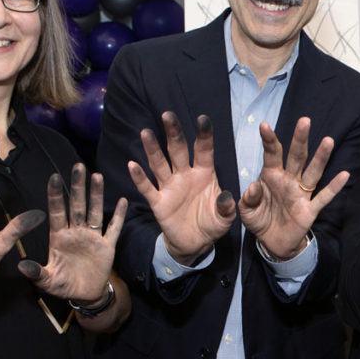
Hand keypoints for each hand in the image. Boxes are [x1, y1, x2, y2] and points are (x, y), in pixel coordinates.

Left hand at [16, 164, 126, 304]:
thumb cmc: (63, 285)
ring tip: (97, 176)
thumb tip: (21, 266)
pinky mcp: (107, 246)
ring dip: (96, 195)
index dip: (56, 195)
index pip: (57, 212)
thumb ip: (36, 273)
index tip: (54, 177)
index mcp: (59, 237)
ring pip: (94, 211)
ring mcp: (92, 237)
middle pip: (76, 205)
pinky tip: (122, 201)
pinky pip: (113, 228)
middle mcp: (75, 232)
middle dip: (77, 187)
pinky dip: (118, 216)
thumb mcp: (47, 281)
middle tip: (77, 167)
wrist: (85, 295)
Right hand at [128, 112, 236, 262]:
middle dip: (173, 133)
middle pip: (177, 150)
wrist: (196, 243)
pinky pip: (147, 188)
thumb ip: (227, 207)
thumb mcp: (225, 217)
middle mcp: (185, 175)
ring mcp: (170, 187)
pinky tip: (133, 165)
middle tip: (168, 115)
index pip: (203, 150)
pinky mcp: (158, 202)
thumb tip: (227, 197)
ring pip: (159, 164)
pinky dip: (140, 177)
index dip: (203, 135)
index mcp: (204, 174)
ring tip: (146, 133)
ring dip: (153, 149)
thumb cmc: (212, 224)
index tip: (202, 119)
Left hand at [240, 117, 348, 259]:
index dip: (269, 140)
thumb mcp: (246, 211)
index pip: (272, 154)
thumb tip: (253, 186)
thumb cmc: (260, 220)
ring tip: (328, 141)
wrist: (272, 243)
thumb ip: (248, 199)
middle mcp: (288, 181)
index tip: (264, 125)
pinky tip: (344, 175)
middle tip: (304, 121)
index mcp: (271, 176)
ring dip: (320, 157)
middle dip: (300, 139)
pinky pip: (323, 197)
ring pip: (312, 172)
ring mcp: (301, 194)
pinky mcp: (309, 210)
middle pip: (296, 157)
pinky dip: (334, 187)